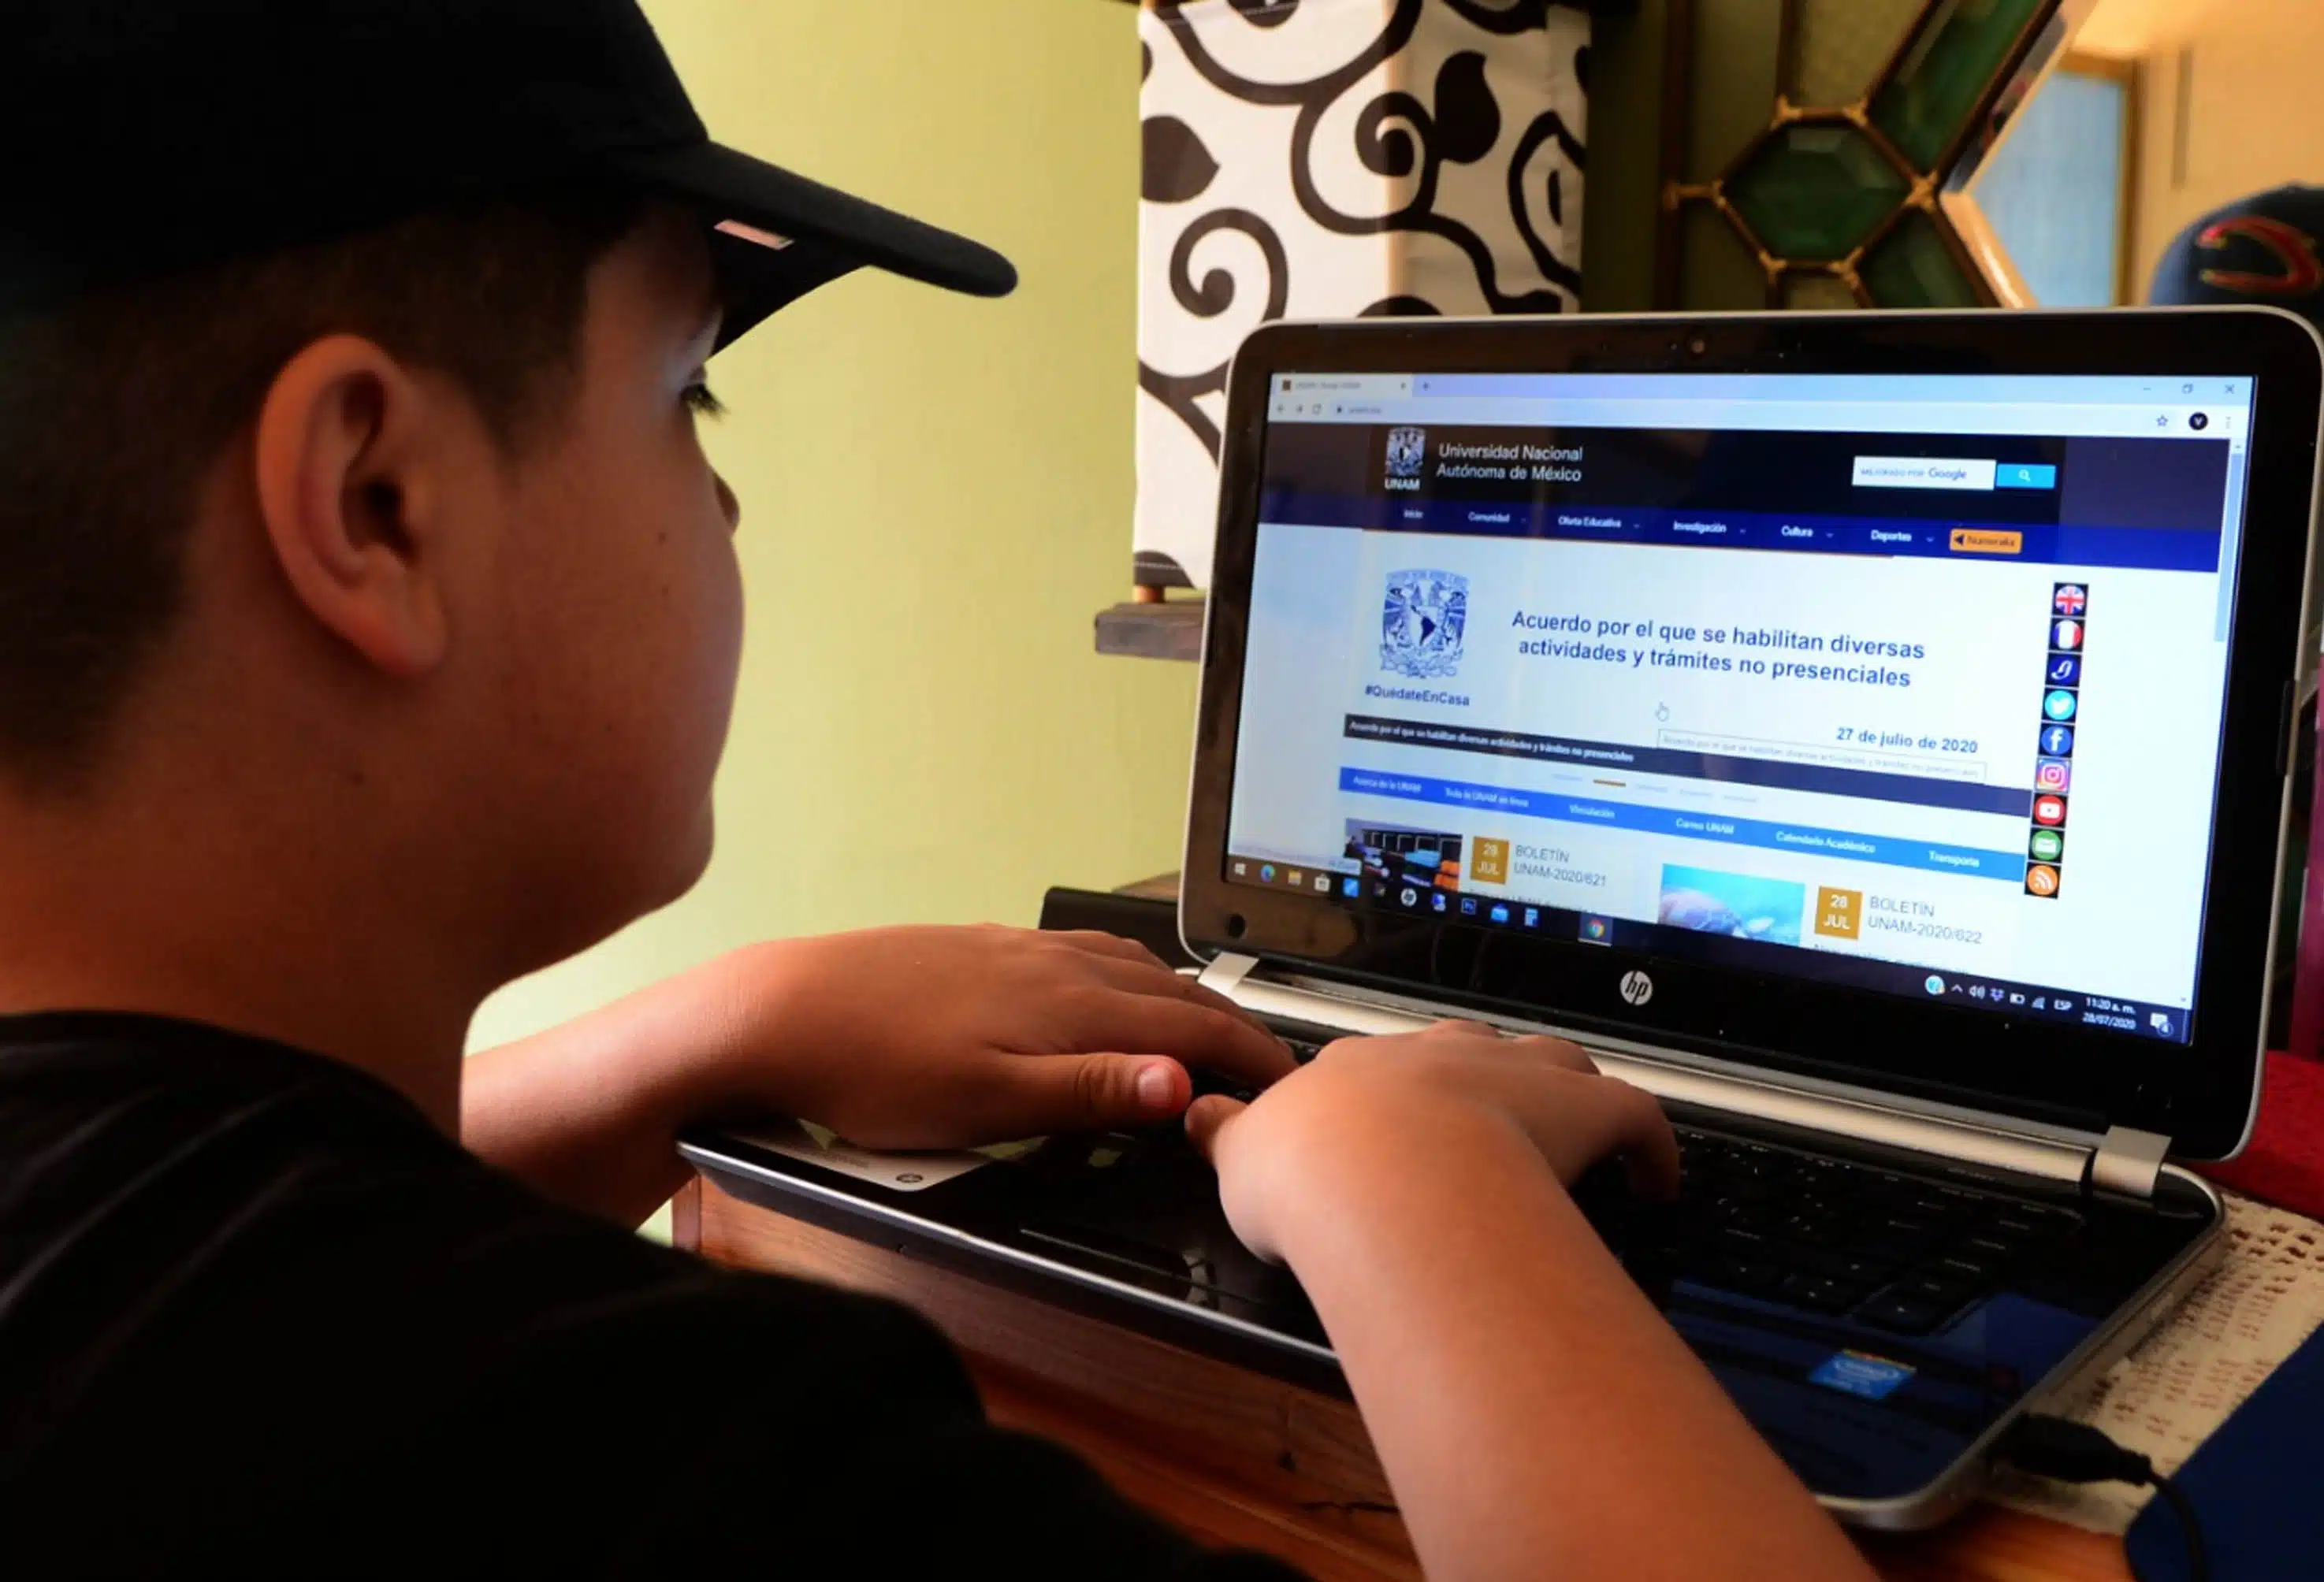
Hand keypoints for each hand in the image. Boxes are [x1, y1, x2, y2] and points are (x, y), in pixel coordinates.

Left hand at [711, 924, 1296, 1147]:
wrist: (781, 1011)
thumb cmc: (873, 1067)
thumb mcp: (988, 1105)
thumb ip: (1090, 1092)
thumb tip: (1181, 1081)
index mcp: (1067, 1004)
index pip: (1189, 1027)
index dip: (1247, 1058)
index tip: (1287, 1084)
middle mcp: (1051, 963)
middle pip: (1168, 988)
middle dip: (1228, 1023)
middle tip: (1266, 1059)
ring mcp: (1013, 949)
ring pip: (1125, 962)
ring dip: (1178, 993)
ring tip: (1203, 1023)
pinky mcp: (978, 946)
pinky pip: (1078, 951)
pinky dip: (1123, 972)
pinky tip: (1103, 986)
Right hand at [1185, 1019, 1677, 1262]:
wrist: (1381, 1179)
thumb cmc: (1314, 1172)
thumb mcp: (1239, 1155)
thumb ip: (1225, 1134)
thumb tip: (1197, 1113)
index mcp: (1362, 1063)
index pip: (1377, 1065)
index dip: (1386, 1099)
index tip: (1387, 1126)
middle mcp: (1442, 1055)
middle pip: (1473, 1048)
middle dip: (1481, 1078)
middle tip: (1482, 1123)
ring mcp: (1516, 1076)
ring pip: (1555, 1060)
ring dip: (1566, 1090)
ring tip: (1574, 1134)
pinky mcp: (1584, 1110)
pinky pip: (1636, 1116)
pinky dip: (1653, 1148)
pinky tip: (1656, 1181)